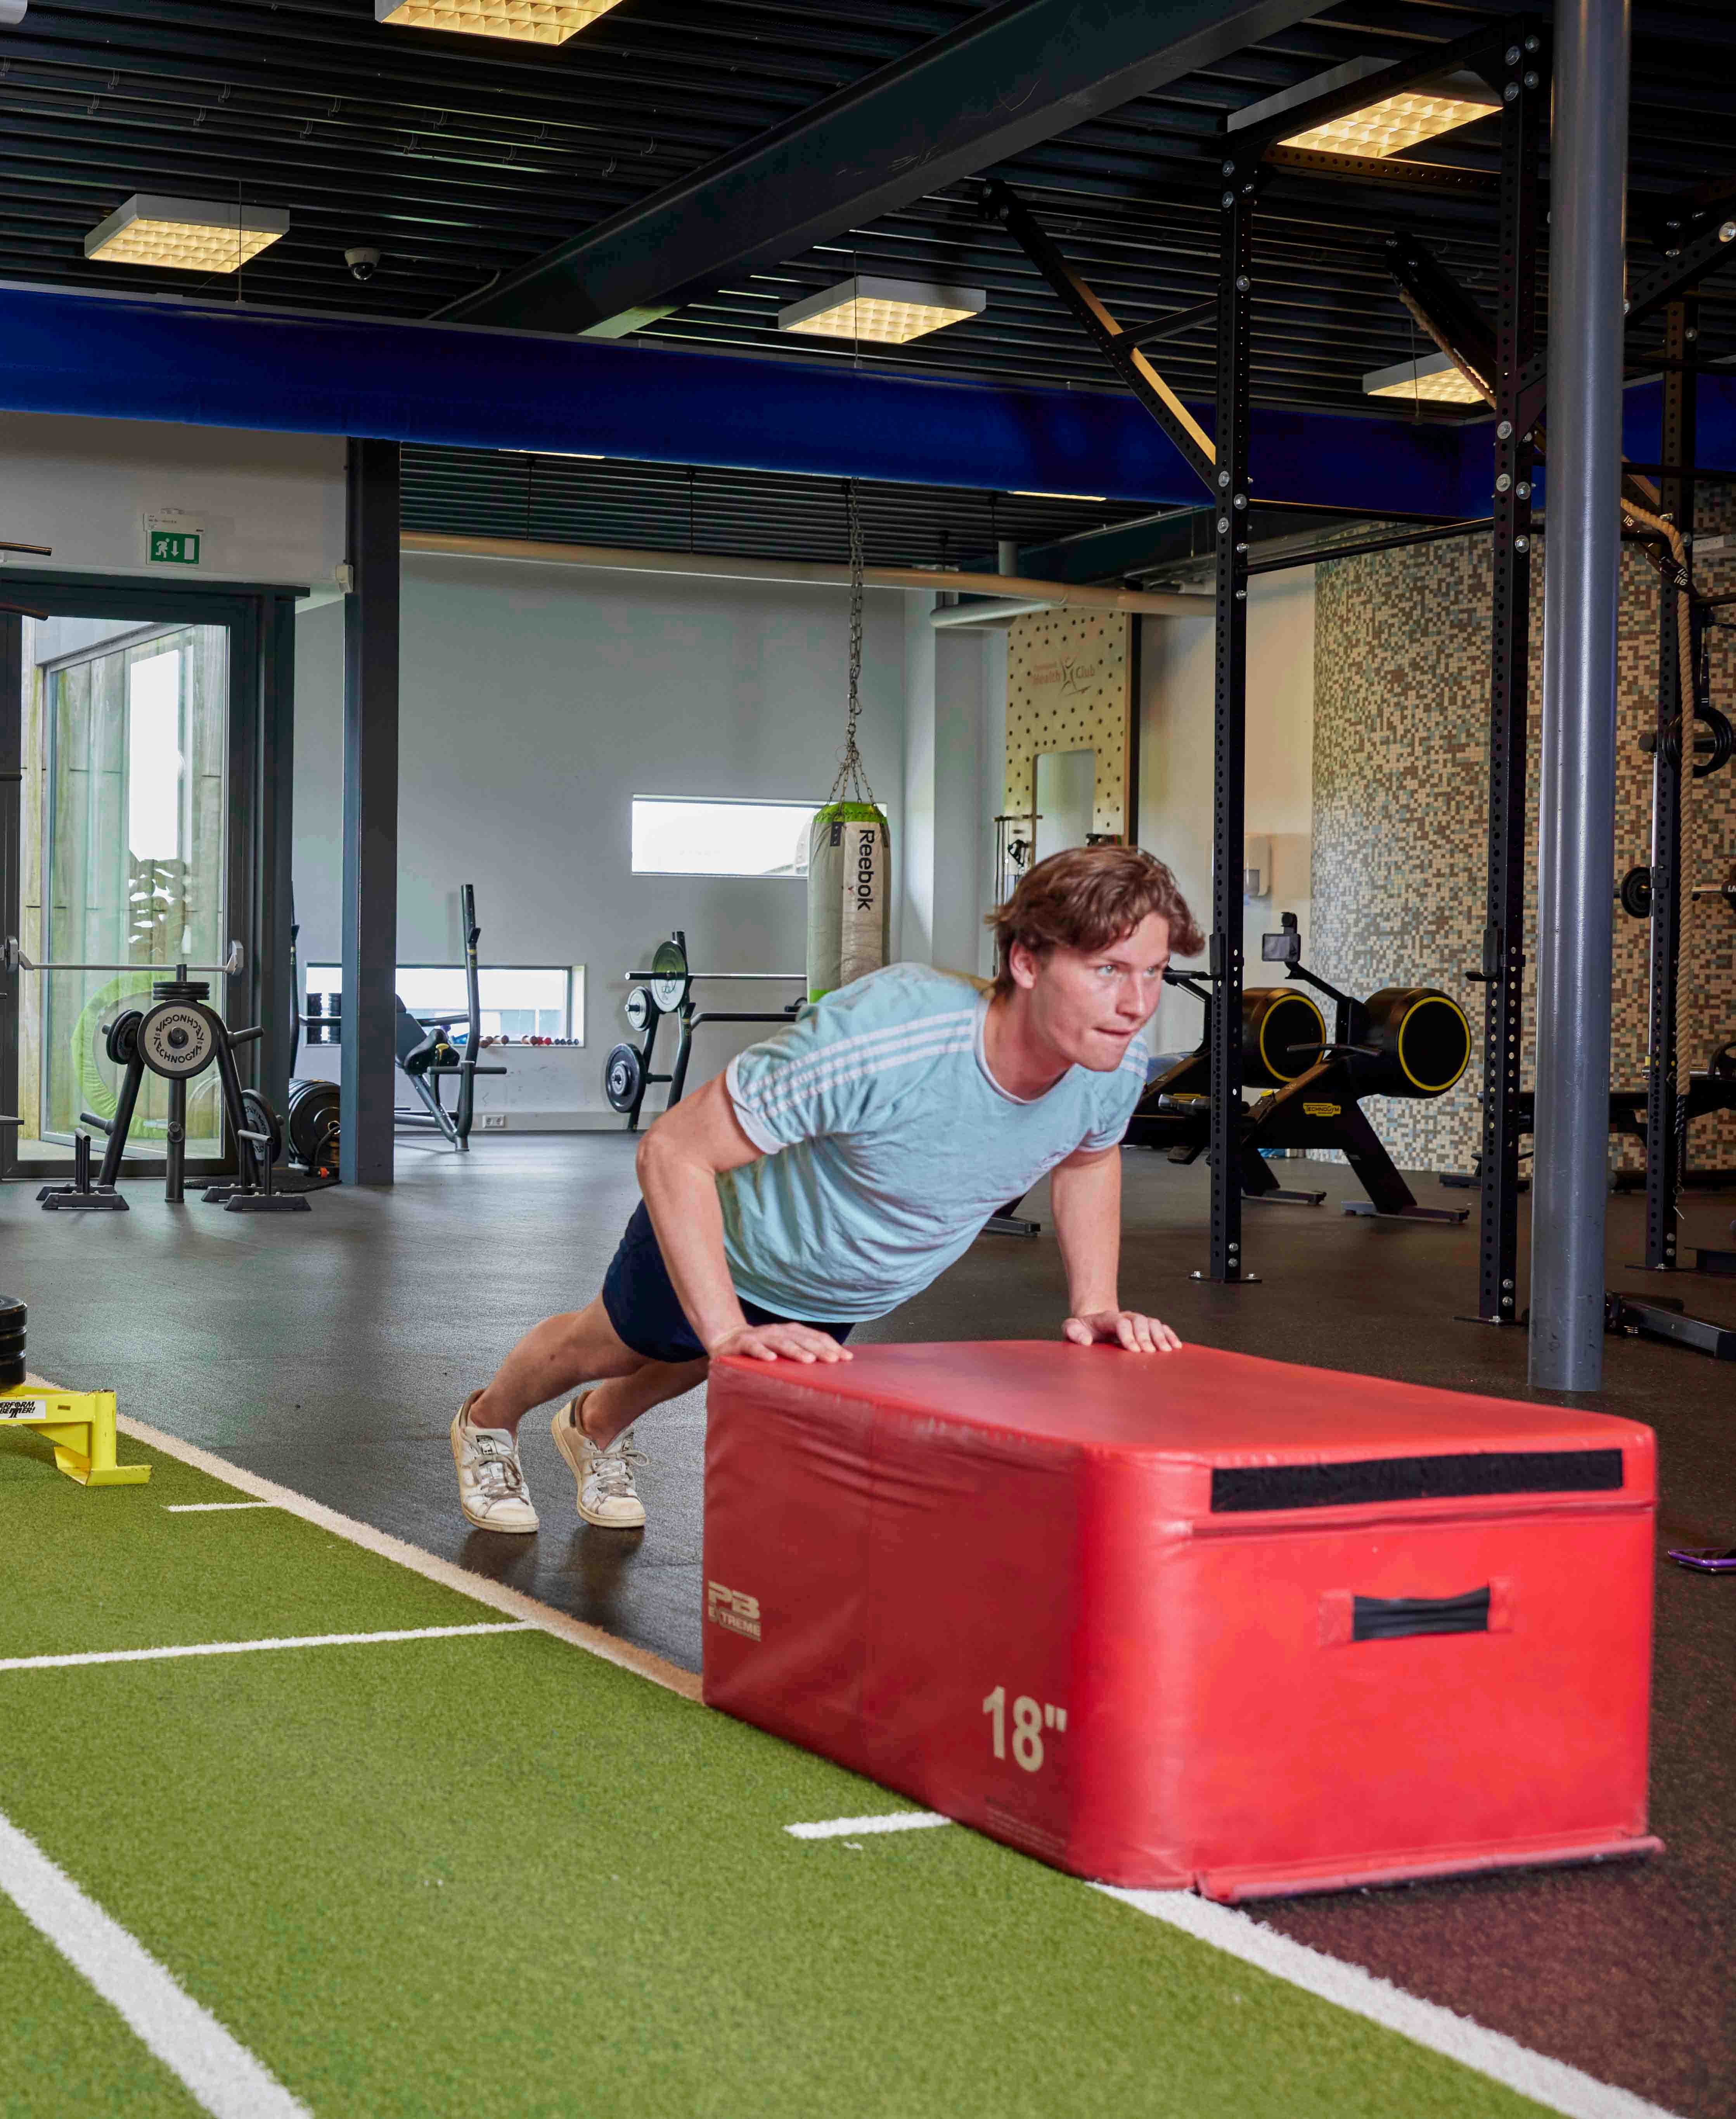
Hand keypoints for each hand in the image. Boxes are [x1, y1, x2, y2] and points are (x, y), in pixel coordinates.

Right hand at [707, 1321, 852, 1364]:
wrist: (727, 1340)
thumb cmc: (762, 1348)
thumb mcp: (784, 1350)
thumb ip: (802, 1354)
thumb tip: (830, 1364)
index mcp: (791, 1332)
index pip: (815, 1337)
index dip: (831, 1346)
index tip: (846, 1358)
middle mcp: (778, 1331)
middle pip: (802, 1339)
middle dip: (819, 1349)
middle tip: (834, 1360)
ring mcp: (761, 1336)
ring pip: (781, 1342)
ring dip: (795, 1350)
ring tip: (808, 1360)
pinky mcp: (743, 1343)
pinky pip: (753, 1347)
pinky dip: (762, 1352)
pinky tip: (771, 1360)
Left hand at [1063, 1309, 1180, 1353]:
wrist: (1092, 1324)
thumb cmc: (1081, 1330)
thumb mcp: (1071, 1329)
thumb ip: (1073, 1332)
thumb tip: (1086, 1341)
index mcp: (1106, 1318)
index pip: (1120, 1322)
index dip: (1128, 1334)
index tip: (1133, 1350)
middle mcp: (1124, 1317)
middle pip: (1139, 1320)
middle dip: (1145, 1336)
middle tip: (1150, 1352)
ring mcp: (1136, 1321)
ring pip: (1152, 1322)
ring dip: (1160, 1335)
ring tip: (1166, 1351)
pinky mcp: (1144, 1327)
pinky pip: (1160, 1328)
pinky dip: (1169, 1335)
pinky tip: (1175, 1346)